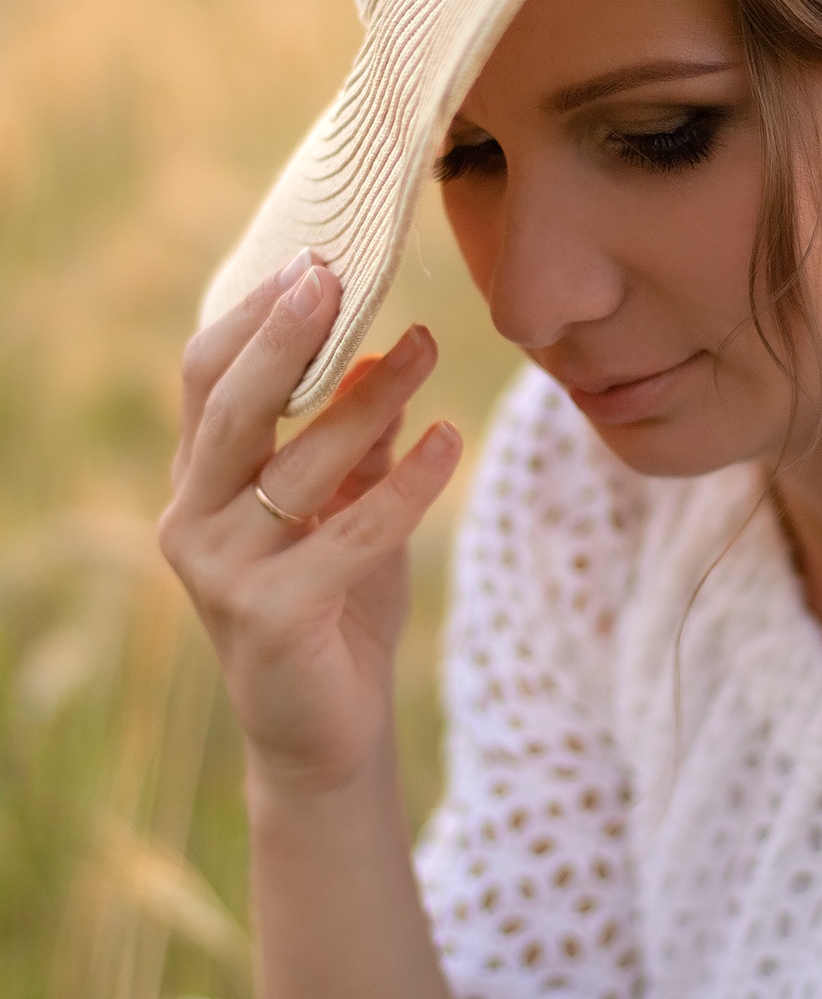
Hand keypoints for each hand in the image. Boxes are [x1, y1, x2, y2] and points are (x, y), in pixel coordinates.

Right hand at [159, 254, 459, 794]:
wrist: (325, 736)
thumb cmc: (333, 612)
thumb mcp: (344, 510)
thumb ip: (355, 443)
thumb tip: (384, 355)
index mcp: (200, 484)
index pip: (207, 379)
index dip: (255, 317)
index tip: (315, 262)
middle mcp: (193, 519)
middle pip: (233, 404)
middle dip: (286, 334)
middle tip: (339, 278)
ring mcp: (221, 570)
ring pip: (300, 462)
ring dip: (370, 398)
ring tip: (426, 348)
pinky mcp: (270, 614)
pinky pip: (353, 528)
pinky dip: (409, 480)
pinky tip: (451, 437)